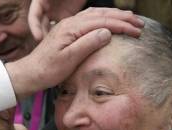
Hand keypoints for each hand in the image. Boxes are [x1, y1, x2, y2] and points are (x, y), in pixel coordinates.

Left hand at [7, 7, 144, 99]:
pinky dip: (102, 17)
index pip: (102, 23)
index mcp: (72, 28)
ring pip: (96, 15)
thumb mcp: (68, 59)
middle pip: (101, 15)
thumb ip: (87, 44)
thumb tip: (107, 32)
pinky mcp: (68, 31)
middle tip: (140, 22)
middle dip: (122, 17)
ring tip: (130, 18)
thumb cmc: (48, 69)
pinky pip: (89, 19)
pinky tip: (107, 20)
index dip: (122, 26)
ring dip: (114, 15)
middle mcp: (71, 23)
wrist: (31, 73)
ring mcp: (69, 26)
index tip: (137, 31)